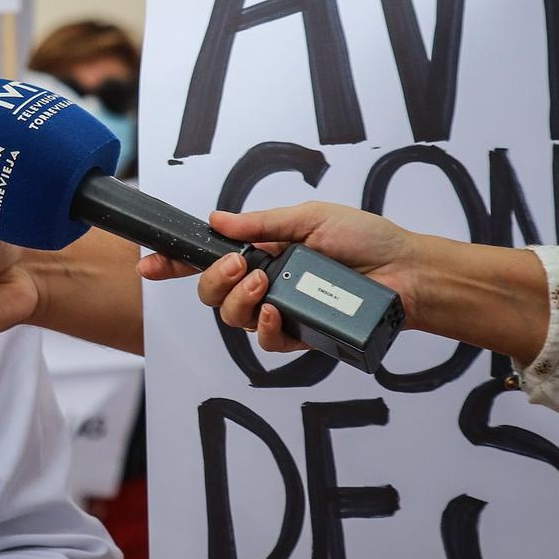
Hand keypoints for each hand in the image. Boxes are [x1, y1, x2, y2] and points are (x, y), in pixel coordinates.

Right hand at [139, 202, 423, 353]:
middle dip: (213, 280)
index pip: (209, 258)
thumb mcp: (310, 217)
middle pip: (211, 293)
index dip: (174, 262)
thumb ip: (261, 223)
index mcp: (264, 251)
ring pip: (232, 318)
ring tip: (265, 285)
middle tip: (241, 265)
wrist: (410, 273)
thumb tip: (217, 219)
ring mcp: (281, 311)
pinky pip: (266, 341)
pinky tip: (278, 312)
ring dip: (239, 300)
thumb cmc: (368, 241)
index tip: (148, 263)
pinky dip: (265, 326)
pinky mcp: (301, 335)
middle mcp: (266, 283)